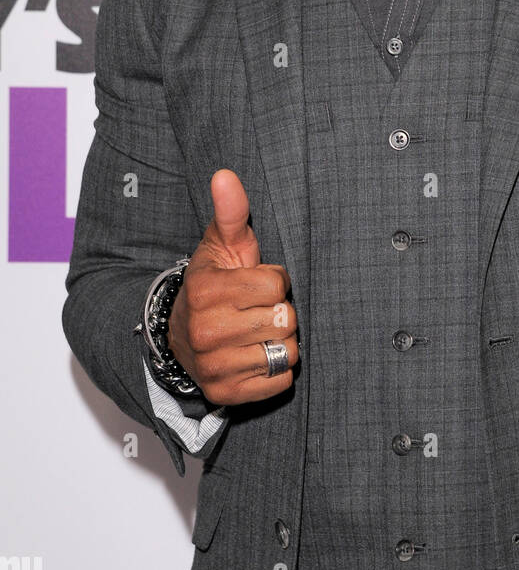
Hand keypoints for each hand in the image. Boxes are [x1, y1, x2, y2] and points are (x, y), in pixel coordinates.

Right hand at [167, 169, 297, 404]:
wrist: (181, 335)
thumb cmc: (213, 283)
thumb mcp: (220, 244)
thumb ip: (230, 211)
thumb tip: (225, 174)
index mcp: (208, 291)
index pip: (277, 286)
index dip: (274, 281)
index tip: (256, 282)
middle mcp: (207, 331)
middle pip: (286, 320)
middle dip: (280, 311)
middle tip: (257, 309)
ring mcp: (214, 366)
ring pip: (286, 352)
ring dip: (281, 342)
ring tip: (257, 331)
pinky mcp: (225, 394)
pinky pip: (280, 382)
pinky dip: (276, 370)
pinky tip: (255, 355)